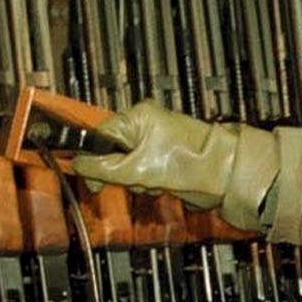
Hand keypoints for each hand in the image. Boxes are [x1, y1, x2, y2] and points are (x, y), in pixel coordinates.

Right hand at [69, 99, 278, 226]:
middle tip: (138, 179)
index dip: (93, 159)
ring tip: (155, 181)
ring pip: (128, 168)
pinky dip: (149, 183)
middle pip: (114, 154)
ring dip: (137, 181)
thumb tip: (77, 164)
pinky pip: (144, 174)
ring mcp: (157, 141)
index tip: (91, 179)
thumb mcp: (136, 169)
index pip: (100, 136)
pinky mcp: (166, 158)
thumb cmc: (189, 163)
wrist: (223, 175)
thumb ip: (102, 168)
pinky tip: (162, 184)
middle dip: (122, 173)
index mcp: (137, 116)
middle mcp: (146, 124)